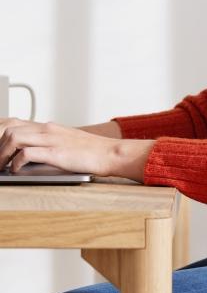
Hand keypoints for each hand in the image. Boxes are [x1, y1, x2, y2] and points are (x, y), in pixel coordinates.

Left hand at [0, 117, 153, 181]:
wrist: (111, 153)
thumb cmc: (91, 152)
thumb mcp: (66, 142)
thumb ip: (47, 144)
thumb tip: (27, 156)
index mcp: (47, 126)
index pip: (12, 121)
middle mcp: (46, 129)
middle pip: (8, 128)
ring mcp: (51, 139)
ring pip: (13, 137)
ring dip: (1, 154)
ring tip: (1, 167)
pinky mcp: (56, 152)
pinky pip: (26, 154)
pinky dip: (16, 163)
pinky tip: (16, 170)